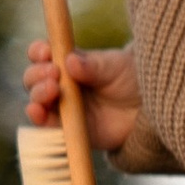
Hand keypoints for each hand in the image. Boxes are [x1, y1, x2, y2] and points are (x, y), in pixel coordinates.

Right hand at [23, 37, 144, 159]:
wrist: (150, 111)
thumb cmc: (133, 81)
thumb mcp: (115, 66)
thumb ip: (93, 65)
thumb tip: (71, 61)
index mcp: (69, 64)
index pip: (43, 55)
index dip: (39, 52)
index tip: (45, 52)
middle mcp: (62, 86)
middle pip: (35, 79)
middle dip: (38, 75)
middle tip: (54, 74)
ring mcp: (64, 109)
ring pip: (38, 102)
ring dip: (38, 95)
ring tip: (51, 90)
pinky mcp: (70, 131)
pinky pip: (49, 128)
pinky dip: (39, 120)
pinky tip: (38, 111)